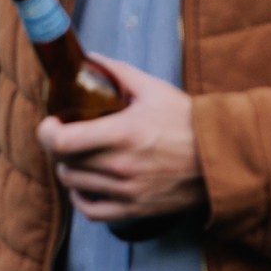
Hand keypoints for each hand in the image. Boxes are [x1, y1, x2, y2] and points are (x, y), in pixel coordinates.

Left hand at [37, 55, 207, 225]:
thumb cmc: (188, 121)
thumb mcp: (153, 89)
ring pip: (74, 184)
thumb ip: (118, 73)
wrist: (224, 158)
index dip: (46, 132)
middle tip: (63, 135)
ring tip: (75, 156)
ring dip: (67, 169)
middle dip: (57, 147)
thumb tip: (89, 58)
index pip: (61, 141)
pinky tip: (84, 184)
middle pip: (63, 162)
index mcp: (123, 133)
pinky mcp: (136, 209)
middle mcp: (121, 166)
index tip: (50, 123)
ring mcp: (128, 191)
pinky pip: (92, 211)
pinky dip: (80, 198)